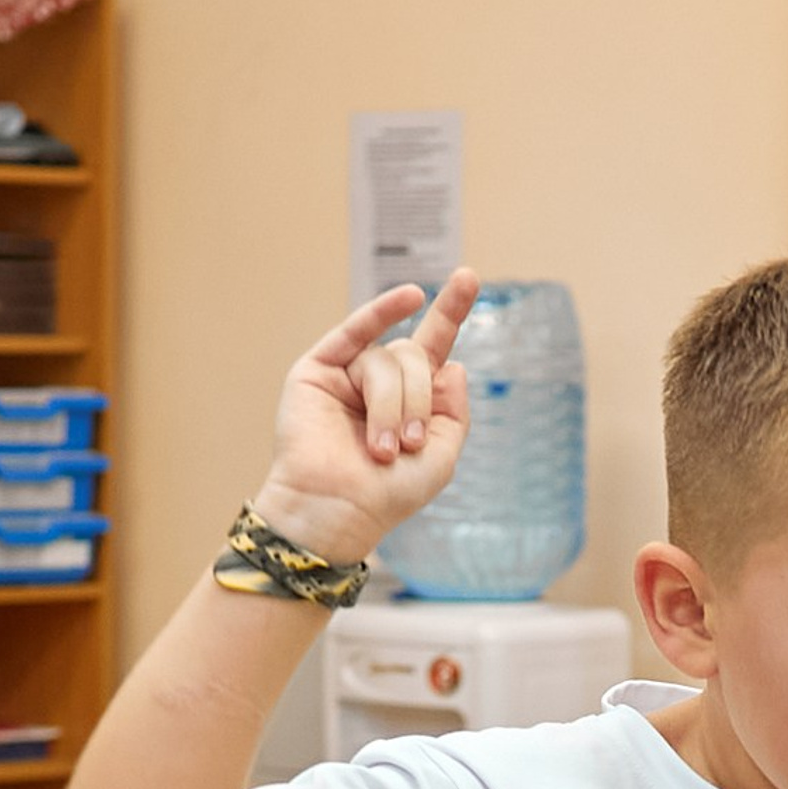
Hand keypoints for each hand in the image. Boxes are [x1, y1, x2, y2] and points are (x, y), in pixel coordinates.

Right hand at [252, 268, 479, 562]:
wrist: (337, 511)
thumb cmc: (386, 494)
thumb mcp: (441, 457)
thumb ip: (453, 410)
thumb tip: (454, 363)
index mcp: (412, 400)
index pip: (435, 349)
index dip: (451, 312)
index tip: (469, 277)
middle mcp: (381, 382)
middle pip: (415, 358)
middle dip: (419, 401)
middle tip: (407, 445)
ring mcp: (348, 373)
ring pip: (388, 360)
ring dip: (393, 406)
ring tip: (383, 448)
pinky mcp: (318, 369)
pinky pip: (354, 331)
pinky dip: (381, 311)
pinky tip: (410, 297)